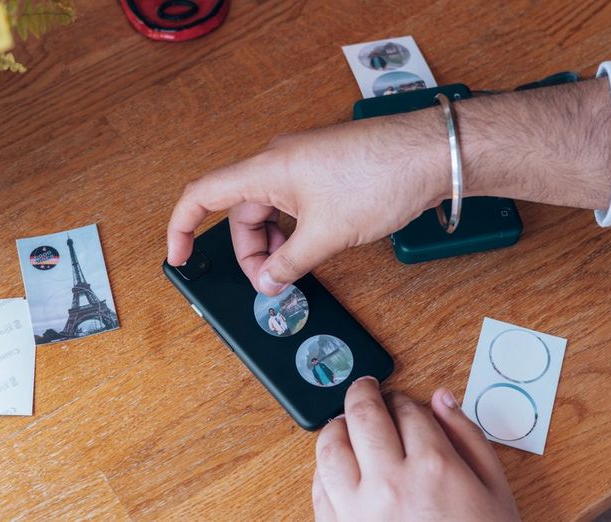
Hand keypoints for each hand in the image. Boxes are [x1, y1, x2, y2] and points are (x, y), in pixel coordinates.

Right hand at [167, 110, 448, 294]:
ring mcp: (303, 164)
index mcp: (266, 168)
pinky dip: (293, 229)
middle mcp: (278, 161)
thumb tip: (269, 280)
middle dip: (248, 250)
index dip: (182, 227)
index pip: (202, 195)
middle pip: (241, 210)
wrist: (431, 153)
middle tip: (268, 281)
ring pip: (269, 209)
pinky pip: (293, 203)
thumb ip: (290, 262)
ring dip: (273, 242)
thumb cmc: (380, 176)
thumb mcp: (326, 233)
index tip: (179, 256)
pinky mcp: (325, 171)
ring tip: (292, 269)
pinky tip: (310, 249)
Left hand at [312, 377, 519, 520]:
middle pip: (363, 415)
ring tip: (345, 421)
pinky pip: (318, 487)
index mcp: (434, 468)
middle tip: (365, 387)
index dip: (404, 399)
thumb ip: (468, 438)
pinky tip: (338, 464)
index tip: (403, 401)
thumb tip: (442, 399)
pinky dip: (323, 468)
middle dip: (363, 392)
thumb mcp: (495, 493)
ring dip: (335, 425)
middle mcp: (390, 483)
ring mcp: (358, 509)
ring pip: (330, 446)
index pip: (408, 411)